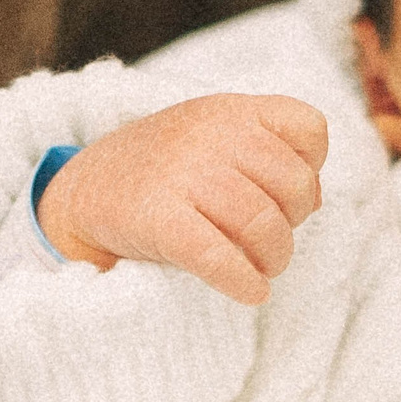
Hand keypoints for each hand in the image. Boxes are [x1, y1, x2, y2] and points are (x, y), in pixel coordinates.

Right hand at [37, 94, 328, 304]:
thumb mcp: (213, 140)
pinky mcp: (158, 217)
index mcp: (230, 110)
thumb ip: (265, 154)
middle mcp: (210, 134)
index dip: (312, 170)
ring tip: (261, 269)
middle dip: (294, 223)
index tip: (287, 197)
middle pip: (295, 184)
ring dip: (274, 259)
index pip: (308, 129)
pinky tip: (249, 291)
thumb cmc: (163, 171)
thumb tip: (317, 198)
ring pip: (264, 224)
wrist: (84, 189)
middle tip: (271, 242)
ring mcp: (182, 173)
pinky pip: (219, 256)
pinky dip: (244, 282)